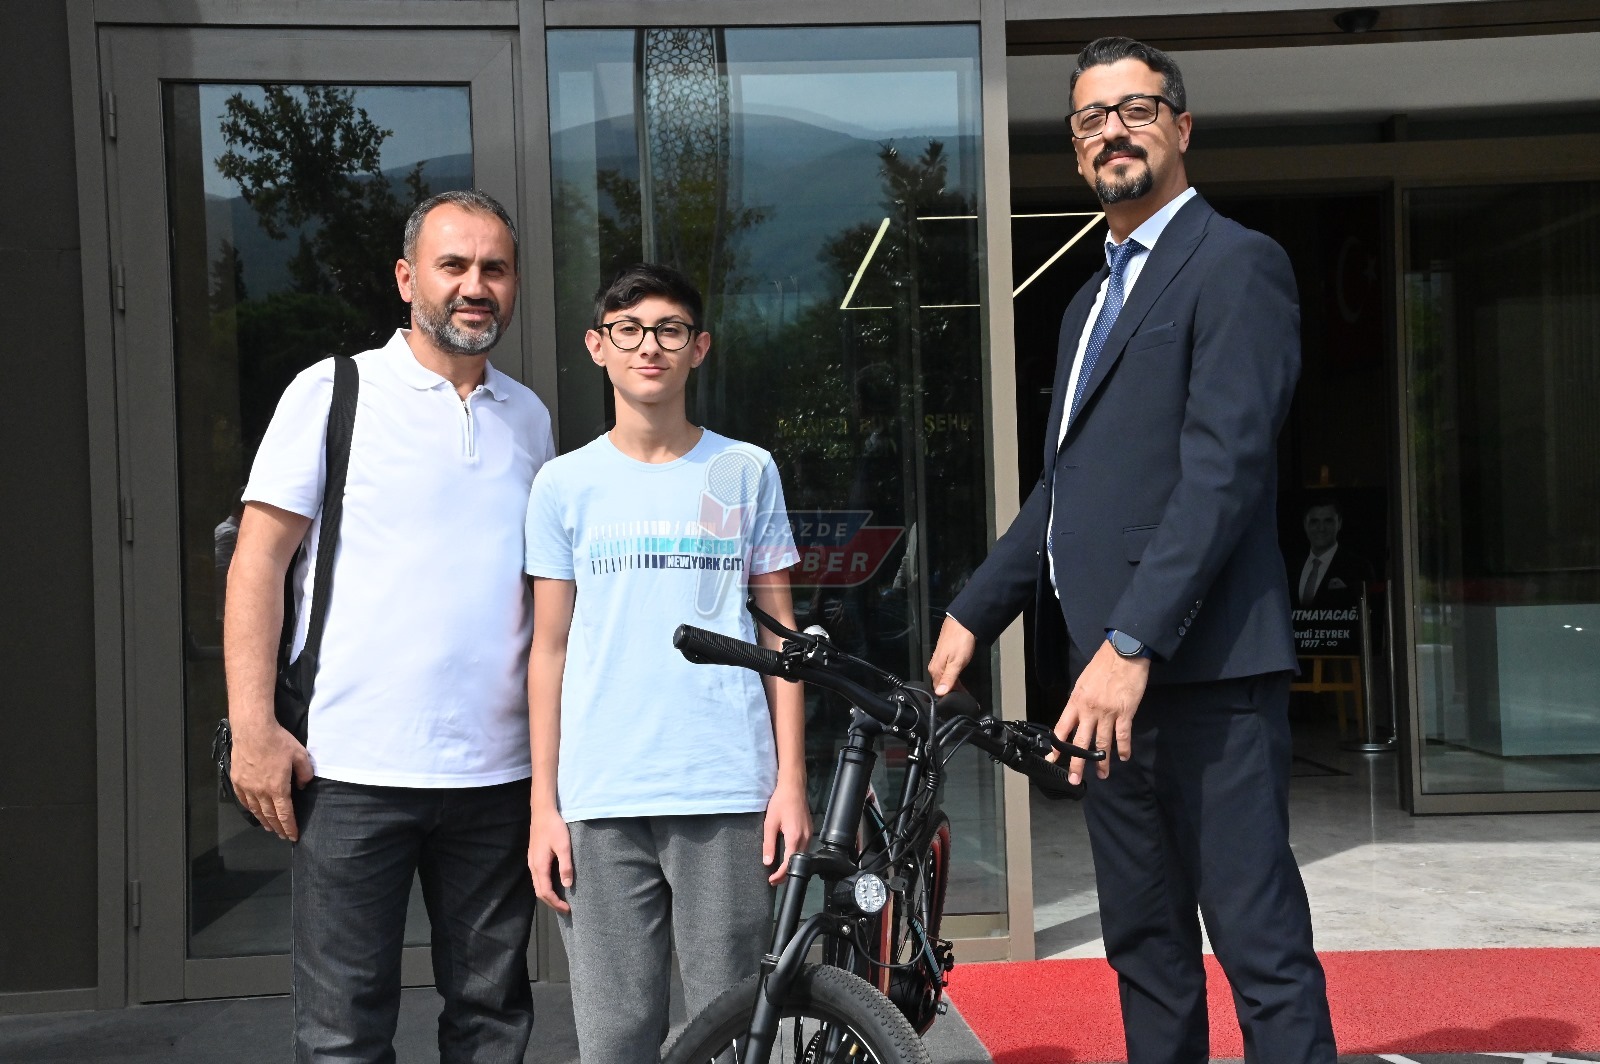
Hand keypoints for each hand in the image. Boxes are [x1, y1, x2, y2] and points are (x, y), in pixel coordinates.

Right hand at [229, 719, 312, 840]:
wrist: (253, 730)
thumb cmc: (278, 741)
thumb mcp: (300, 755)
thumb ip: (304, 773)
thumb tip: (301, 786)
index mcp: (278, 788)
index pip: (285, 814)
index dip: (289, 827)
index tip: (293, 836)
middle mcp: (261, 792)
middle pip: (270, 815)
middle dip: (277, 827)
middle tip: (282, 835)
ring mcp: (247, 787)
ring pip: (256, 810)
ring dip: (264, 821)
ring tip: (269, 828)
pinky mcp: (237, 780)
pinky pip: (244, 800)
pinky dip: (250, 809)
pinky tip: (254, 812)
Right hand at [528, 808, 572, 913]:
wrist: (542, 812)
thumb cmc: (554, 827)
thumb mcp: (564, 846)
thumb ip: (565, 866)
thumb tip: (567, 885)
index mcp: (540, 866)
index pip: (546, 892)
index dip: (556, 903)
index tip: (567, 909)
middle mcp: (533, 866)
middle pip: (539, 892)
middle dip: (551, 903)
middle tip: (565, 909)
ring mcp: (531, 862)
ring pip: (537, 885)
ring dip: (547, 895)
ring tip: (560, 900)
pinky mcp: (533, 857)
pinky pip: (538, 878)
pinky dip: (545, 886)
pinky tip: (554, 884)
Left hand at [763, 777, 812, 883]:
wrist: (793, 787)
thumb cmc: (780, 802)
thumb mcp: (769, 823)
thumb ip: (769, 844)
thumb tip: (767, 862)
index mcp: (795, 837)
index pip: (789, 863)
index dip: (780, 875)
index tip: (771, 880)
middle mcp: (805, 838)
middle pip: (798, 862)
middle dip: (785, 873)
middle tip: (773, 879)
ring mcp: (810, 834)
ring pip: (802, 856)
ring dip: (791, 865)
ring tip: (779, 870)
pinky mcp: (810, 830)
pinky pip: (804, 848)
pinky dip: (796, 856)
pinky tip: (788, 856)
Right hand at [928, 614, 976, 695]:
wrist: (962, 623)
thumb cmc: (960, 641)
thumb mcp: (957, 663)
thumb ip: (949, 679)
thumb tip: (940, 693)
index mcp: (936, 670)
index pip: (940, 690)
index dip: (950, 696)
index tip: (960, 700)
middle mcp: (934, 666)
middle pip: (941, 685)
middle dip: (951, 692)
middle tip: (963, 697)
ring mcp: (938, 661)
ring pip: (944, 678)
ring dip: (953, 685)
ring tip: (963, 690)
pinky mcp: (943, 656)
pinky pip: (946, 672)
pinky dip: (953, 677)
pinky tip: (959, 678)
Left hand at [1049, 640, 1149, 784]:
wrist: (1123, 653)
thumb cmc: (1102, 665)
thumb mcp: (1083, 682)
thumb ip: (1079, 701)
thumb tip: (1076, 716)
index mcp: (1076, 702)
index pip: (1062, 729)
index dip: (1057, 747)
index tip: (1053, 760)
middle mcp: (1089, 711)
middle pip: (1080, 743)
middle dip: (1077, 764)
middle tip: (1074, 780)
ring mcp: (1107, 713)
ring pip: (1102, 744)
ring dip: (1102, 762)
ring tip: (1102, 775)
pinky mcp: (1125, 713)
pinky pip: (1123, 735)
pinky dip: (1123, 748)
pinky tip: (1123, 757)